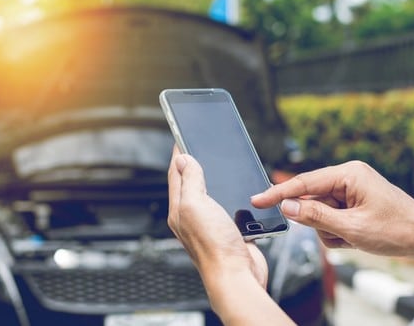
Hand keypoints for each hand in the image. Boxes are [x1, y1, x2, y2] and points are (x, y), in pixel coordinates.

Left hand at [167, 148, 267, 287]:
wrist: (237, 276)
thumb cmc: (214, 246)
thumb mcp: (196, 205)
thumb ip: (190, 181)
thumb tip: (183, 159)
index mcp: (180, 210)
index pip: (176, 175)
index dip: (179, 154)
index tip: (181, 137)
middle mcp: (193, 217)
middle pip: (191, 184)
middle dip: (193, 165)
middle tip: (196, 147)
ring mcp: (210, 224)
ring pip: (210, 195)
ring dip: (212, 179)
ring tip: (213, 165)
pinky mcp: (228, 230)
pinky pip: (226, 207)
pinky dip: (228, 195)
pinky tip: (234, 191)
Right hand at [252, 161, 413, 258]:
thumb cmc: (397, 229)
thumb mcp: (352, 228)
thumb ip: (315, 216)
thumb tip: (286, 207)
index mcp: (348, 174)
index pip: (303, 184)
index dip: (278, 194)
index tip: (257, 200)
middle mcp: (348, 177)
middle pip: (311, 200)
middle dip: (319, 222)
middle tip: (339, 234)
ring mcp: (351, 189)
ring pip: (320, 212)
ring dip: (331, 230)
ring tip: (353, 237)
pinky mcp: (353, 201)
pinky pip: (331, 216)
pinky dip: (337, 231)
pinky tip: (355, 237)